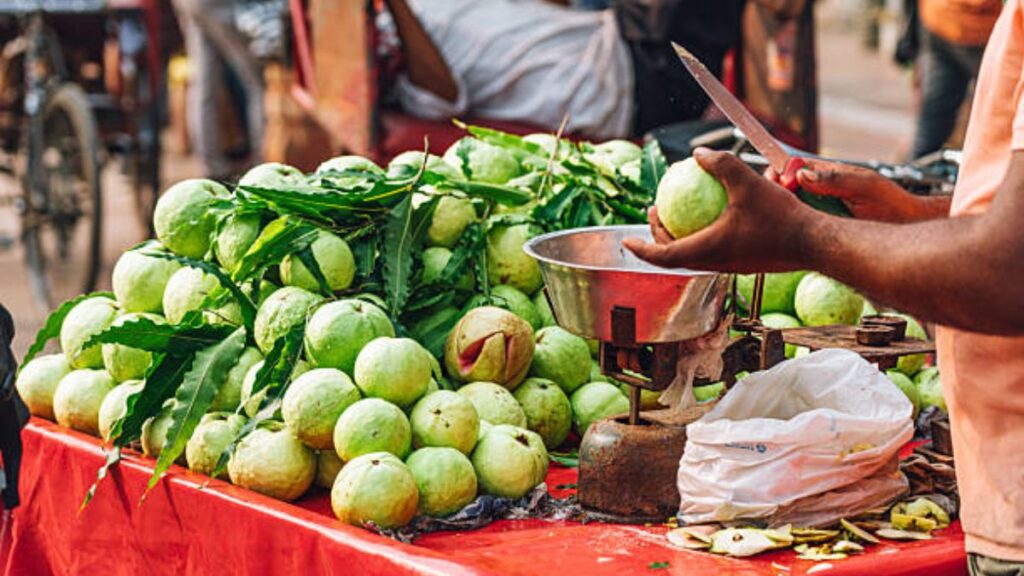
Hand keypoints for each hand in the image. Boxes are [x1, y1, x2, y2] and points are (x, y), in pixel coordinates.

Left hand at [624, 148, 817, 272]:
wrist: (814, 243)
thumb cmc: (782, 218)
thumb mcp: (747, 183)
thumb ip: (722, 165)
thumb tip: (698, 153)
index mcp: (707, 250)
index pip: (662, 255)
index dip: (640, 249)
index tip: (626, 241)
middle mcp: (715, 262)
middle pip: (674, 256)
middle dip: (657, 239)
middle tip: (654, 213)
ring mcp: (729, 265)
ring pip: (693, 255)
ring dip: (679, 238)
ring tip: (677, 214)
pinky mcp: (742, 262)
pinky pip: (712, 251)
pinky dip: (702, 236)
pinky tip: (713, 214)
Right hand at [777, 159, 941, 222]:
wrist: (908, 226)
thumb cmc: (892, 203)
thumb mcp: (864, 186)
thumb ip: (834, 179)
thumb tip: (800, 174)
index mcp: (828, 174)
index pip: (793, 166)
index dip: (779, 172)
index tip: (775, 182)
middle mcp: (821, 190)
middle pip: (786, 186)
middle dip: (775, 191)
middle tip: (774, 202)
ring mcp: (820, 209)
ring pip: (790, 207)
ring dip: (784, 211)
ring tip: (782, 219)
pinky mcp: (822, 227)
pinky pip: (801, 226)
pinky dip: (794, 228)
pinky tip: (791, 234)